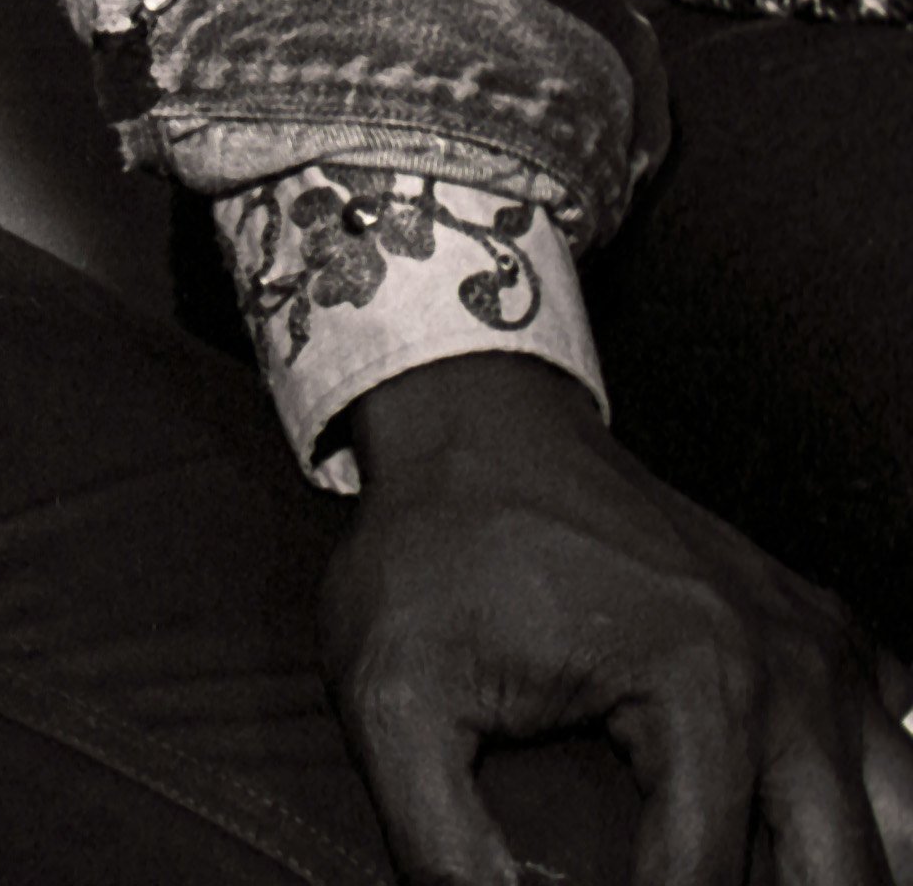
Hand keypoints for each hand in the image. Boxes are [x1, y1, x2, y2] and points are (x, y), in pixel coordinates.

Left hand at [326, 350, 912, 885]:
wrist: (475, 415)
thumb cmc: (435, 541)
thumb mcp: (393, 690)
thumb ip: (440, 843)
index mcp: (700, 687)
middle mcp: (788, 671)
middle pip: (841, 877)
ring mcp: (819, 649)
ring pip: (896, 825)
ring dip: (833, 869)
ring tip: (748, 879)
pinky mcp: (820, 635)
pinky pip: (895, 752)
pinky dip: (868, 814)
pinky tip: (795, 833)